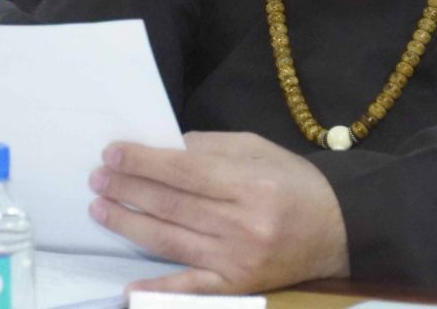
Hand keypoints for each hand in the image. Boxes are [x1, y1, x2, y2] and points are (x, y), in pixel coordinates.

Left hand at [87, 131, 349, 292]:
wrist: (339, 229)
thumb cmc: (295, 182)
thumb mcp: (258, 149)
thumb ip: (210, 147)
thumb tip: (162, 148)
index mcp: (250, 182)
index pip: (184, 171)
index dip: (143, 162)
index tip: (112, 153)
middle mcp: (243, 222)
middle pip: (172, 204)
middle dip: (129, 188)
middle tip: (97, 178)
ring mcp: (238, 258)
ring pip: (171, 240)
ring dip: (130, 224)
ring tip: (100, 207)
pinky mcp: (238, 285)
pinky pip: (192, 289)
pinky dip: (159, 288)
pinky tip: (128, 285)